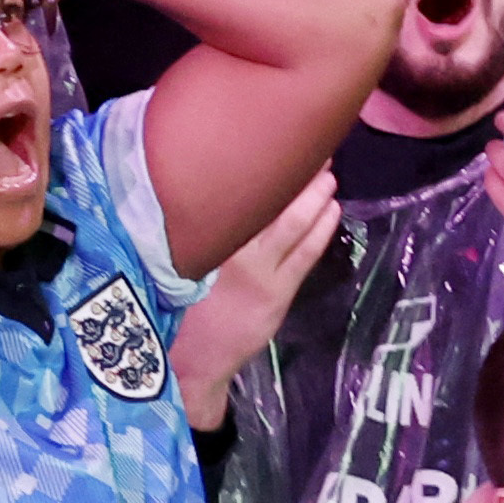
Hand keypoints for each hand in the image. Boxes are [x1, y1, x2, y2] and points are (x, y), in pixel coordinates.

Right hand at [168, 168, 337, 429]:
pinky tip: (332, 209)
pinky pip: (304, 255)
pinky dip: (320, 229)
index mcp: (199, 238)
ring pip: (291, 224)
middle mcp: (227, 249)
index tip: (272, 139)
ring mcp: (256, 273)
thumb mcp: (172, 259)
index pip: (233, 193)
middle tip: (313, 147)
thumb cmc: (173, 304)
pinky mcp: (276, 294)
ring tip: (327, 174)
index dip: (256, 166)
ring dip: (313, 197)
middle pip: (268, 202)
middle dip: (294, 174)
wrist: (187, 363)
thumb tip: (213, 185)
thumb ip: (191, 227)